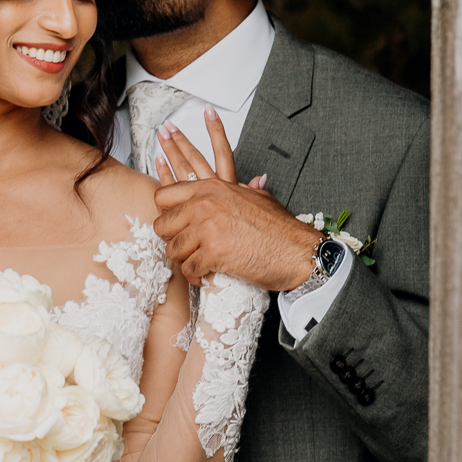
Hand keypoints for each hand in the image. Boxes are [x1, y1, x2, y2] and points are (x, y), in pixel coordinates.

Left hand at [151, 110, 322, 289]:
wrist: (298, 251)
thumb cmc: (280, 227)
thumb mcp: (255, 197)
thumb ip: (234, 189)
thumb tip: (238, 184)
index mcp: (211, 188)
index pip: (164, 196)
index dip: (167, 214)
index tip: (176, 226)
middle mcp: (205, 205)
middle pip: (163, 225)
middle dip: (172, 240)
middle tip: (186, 250)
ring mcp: (208, 229)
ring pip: (173, 250)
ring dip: (183, 261)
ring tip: (197, 265)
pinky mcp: (214, 254)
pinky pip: (189, 269)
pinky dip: (194, 277)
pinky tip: (204, 277)